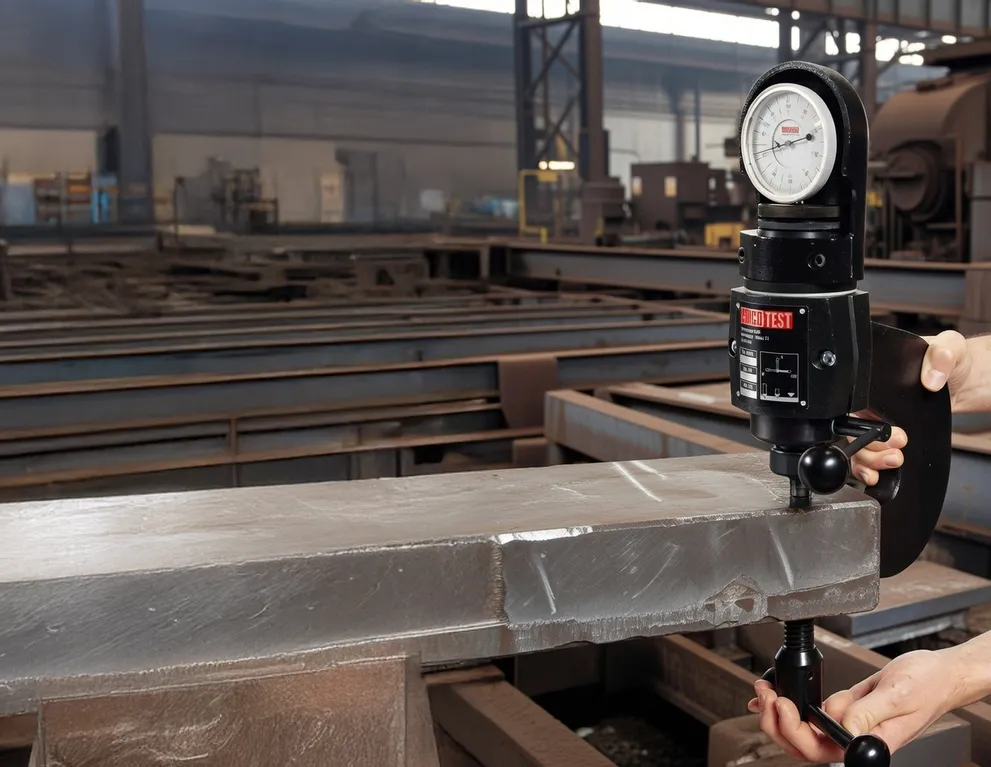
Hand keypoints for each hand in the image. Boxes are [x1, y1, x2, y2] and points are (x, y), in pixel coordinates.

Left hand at [746, 649, 961, 760]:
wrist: (938, 673)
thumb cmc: (928, 686)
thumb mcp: (897, 695)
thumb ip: (868, 712)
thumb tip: (842, 725)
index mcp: (869, 743)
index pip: (822, 751)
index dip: (796, 732)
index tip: (785, 705)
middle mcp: (854, 739)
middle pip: (804, 746)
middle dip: (777, 723)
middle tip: (767, 695)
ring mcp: (847, 725)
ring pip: (802, 732)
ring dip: (777, 714)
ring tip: (765, 690)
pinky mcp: (844, 709)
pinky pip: (810, 714)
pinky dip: (787, 707)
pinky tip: (773, 697)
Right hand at [851, 329, 970, 485]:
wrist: (966, 380)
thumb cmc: (952, 361)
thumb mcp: (950, 347)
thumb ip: (942, 354)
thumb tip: (931, 378)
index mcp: (874, 381)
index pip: (851, 405)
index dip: (861, 423)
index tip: (889, 431)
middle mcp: (871, 403)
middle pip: (850, 432)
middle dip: (870, 448)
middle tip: (898, 447)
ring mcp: (878, 422)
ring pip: (857, 449)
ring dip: (870, 461)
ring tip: (894, 461)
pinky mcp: (889, 439)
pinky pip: (868, 458)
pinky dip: (866, 470)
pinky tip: (876, 475)